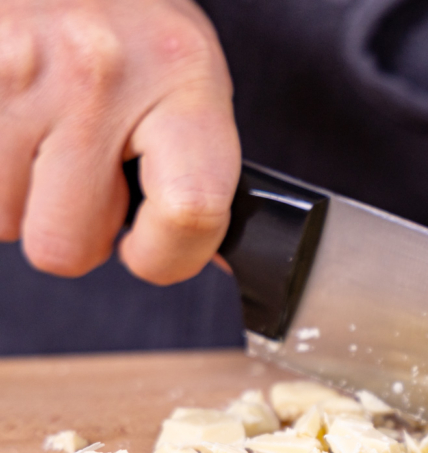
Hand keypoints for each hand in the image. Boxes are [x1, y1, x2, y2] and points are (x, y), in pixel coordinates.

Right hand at [0, 0, 239, 283]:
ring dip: (20, 199)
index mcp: (181, 82)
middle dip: (72, 231)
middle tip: (82, 177)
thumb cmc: (132, 28)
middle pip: (65, 244)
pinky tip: (13, 125)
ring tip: (43, 139)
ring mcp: (16, 72)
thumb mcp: (190, 80)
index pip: (190, 211)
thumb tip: (217, 260)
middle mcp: (99, 74)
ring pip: (2, 220)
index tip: (148, 250)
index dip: (166, 257)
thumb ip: (200, 171)